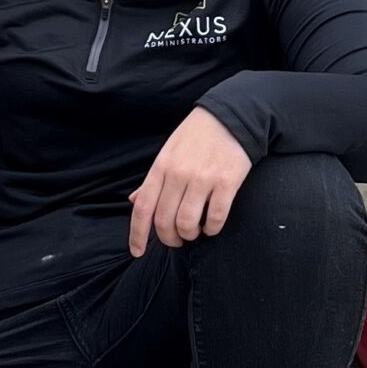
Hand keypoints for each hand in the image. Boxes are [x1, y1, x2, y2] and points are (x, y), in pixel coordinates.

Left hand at [128, 108, 253, 252]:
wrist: (232, 115)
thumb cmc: (197, 136)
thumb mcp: (168, 152)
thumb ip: (152, 180)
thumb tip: (134, 201)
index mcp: (161, 166)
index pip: (143, 207)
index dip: (137, 234)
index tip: (138, 252)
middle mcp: (179, 174)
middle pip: (164, 221)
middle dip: (169, 238)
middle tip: (177, 239)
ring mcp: (203, 178)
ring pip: (188, 223)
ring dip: (190, 234)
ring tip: (195, 231)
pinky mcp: (227, 182)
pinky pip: (215, 218)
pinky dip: (212, 229)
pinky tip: (212, 225)